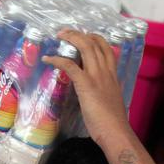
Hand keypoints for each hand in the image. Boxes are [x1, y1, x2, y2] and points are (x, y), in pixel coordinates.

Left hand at [45, 30, 132, 145]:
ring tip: (59, 35)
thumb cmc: (113, 122)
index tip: (85, 36)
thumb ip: (105, 91)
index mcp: (113, 75)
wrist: (115, 131)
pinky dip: (57, 59)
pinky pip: (70, 65)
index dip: (95, 39)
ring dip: (71, 38)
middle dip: (79, 34)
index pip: (107, 49)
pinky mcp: (86, 84)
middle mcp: (106, 72)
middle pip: (95, 43)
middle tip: (66, 32)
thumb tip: (98, 92)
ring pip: (85, 47)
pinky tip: (48, 58)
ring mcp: (96, 76)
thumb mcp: (111, 100)